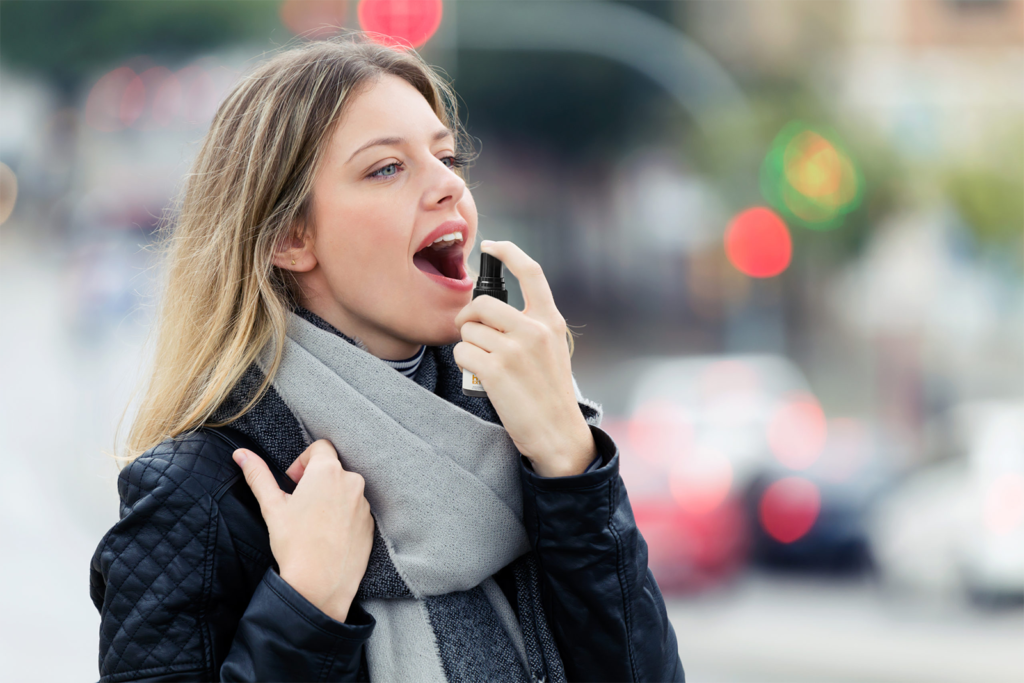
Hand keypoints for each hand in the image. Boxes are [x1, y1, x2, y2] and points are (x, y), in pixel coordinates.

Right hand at [232, 440, 373, 622]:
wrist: (319, 584)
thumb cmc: (294, 543)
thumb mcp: (272, 506)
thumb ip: (258, 475)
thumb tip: (241, 454)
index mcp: (328, 471)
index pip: (320, 447)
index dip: (302, 462)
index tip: (292, 484)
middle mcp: (352, 482)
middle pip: (332, 468)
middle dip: (314, 480)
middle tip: (299, 505)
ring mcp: (364, 504)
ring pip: (345, 490)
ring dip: (329, 498)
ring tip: (312, 524)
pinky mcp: (370, 524)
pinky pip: (355, 510)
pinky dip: (342, 515)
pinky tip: (327, 536)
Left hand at [454, 240, 595, 476]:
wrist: (558, 434)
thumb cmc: (550, 395)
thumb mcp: (552, 351)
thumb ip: (530, 327)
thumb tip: (490, 312)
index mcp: (551, 322)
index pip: (531, 272)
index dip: (508, 253)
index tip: (492, 245)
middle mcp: (534, 330)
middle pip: (483, 302)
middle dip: (468, 316)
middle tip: (470, 331)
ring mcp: (515, 350)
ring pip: (469, 329)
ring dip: (468, 345)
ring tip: (484, 364)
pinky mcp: (495, 370)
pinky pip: (462, 352)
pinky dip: (464, 364)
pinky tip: (479, 377)